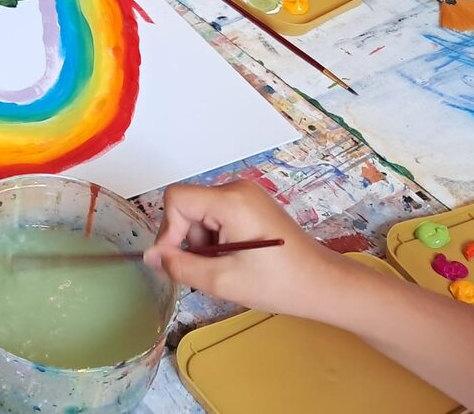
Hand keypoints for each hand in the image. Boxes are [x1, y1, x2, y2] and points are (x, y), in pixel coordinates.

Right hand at [144, 181, 350, 318]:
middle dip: (190, 239)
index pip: (177, 199)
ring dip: (204, 242)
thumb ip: (180, 266)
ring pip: (202, 213)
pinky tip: (236, 259)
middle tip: (210, 269)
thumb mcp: (222, 280)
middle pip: (189, 206)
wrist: (323, 285)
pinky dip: (217, 239)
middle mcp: (237, 188)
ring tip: (228, 267)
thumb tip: (150, 256)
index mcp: (230, 200)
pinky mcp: (253, 205)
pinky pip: (218, 215)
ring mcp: (247, 195)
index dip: (168, 230)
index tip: (175, 260)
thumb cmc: (277, 284)